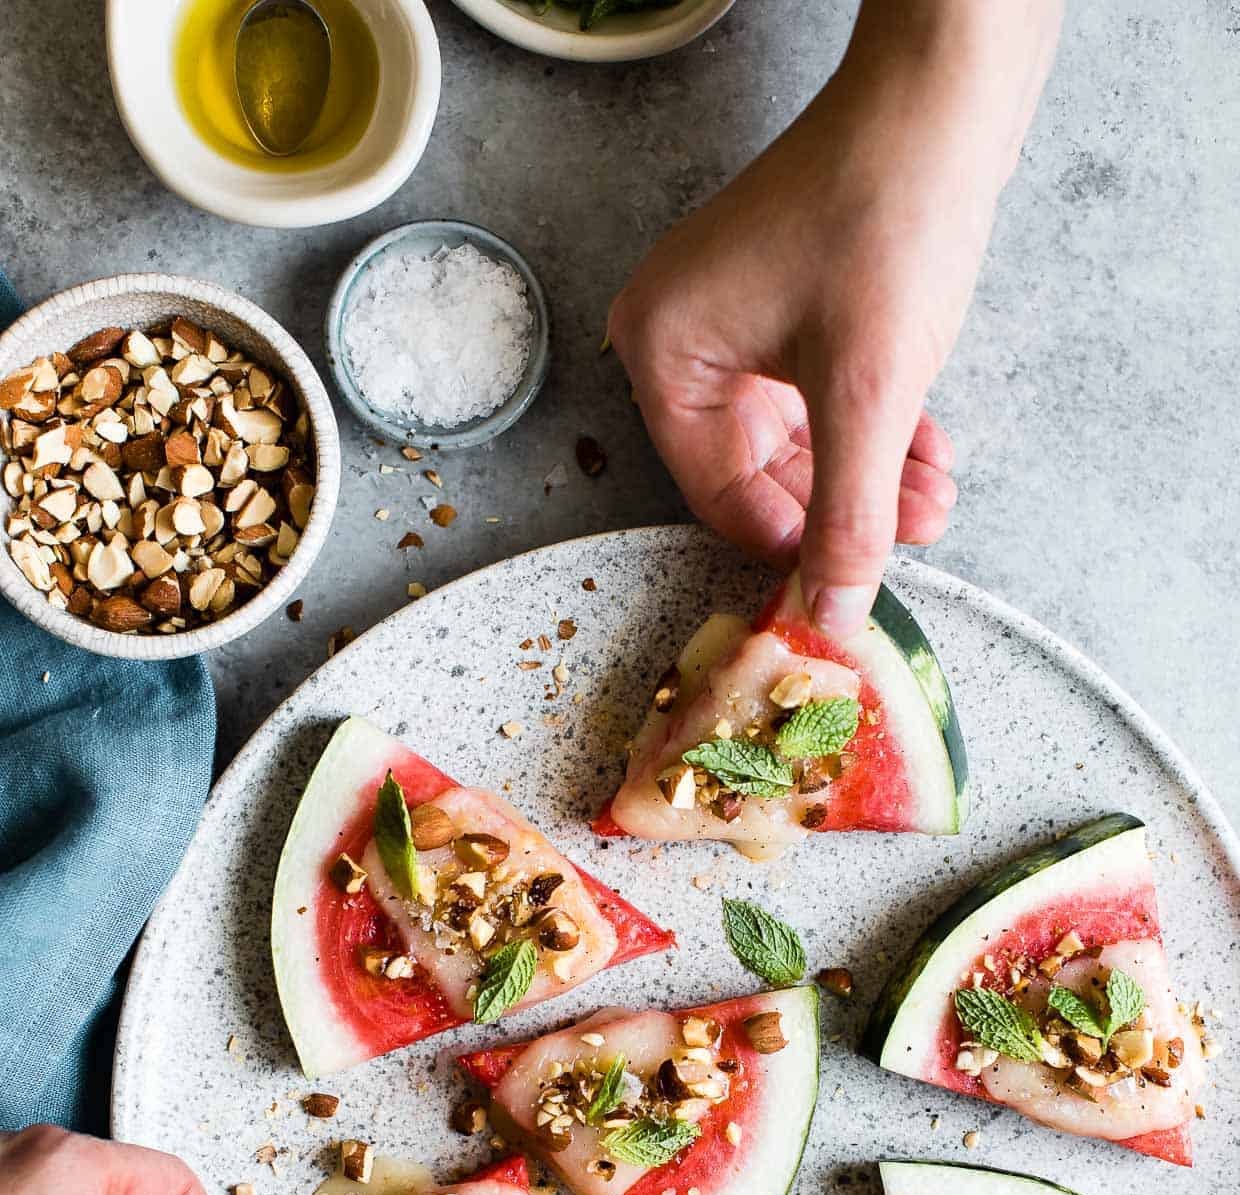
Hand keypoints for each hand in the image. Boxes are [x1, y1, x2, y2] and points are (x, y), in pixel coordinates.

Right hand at [609, 0, 1061, 636]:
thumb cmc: (886, 217)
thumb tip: (833, 612)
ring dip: (869, 473)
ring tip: (934, 498)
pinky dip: (871, 426)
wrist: (941, 96)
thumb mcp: (868, 392)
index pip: (717, 494)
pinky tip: (927, 454)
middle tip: (914, 534)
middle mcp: (681, 334)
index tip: (848, 583)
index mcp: (664, 351)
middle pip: (759, 469)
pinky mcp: (784, 297)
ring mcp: (733, 313)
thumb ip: (847, 516)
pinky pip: (818, 392)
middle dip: (845, 506)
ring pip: (799, 436)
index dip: (790, 546)